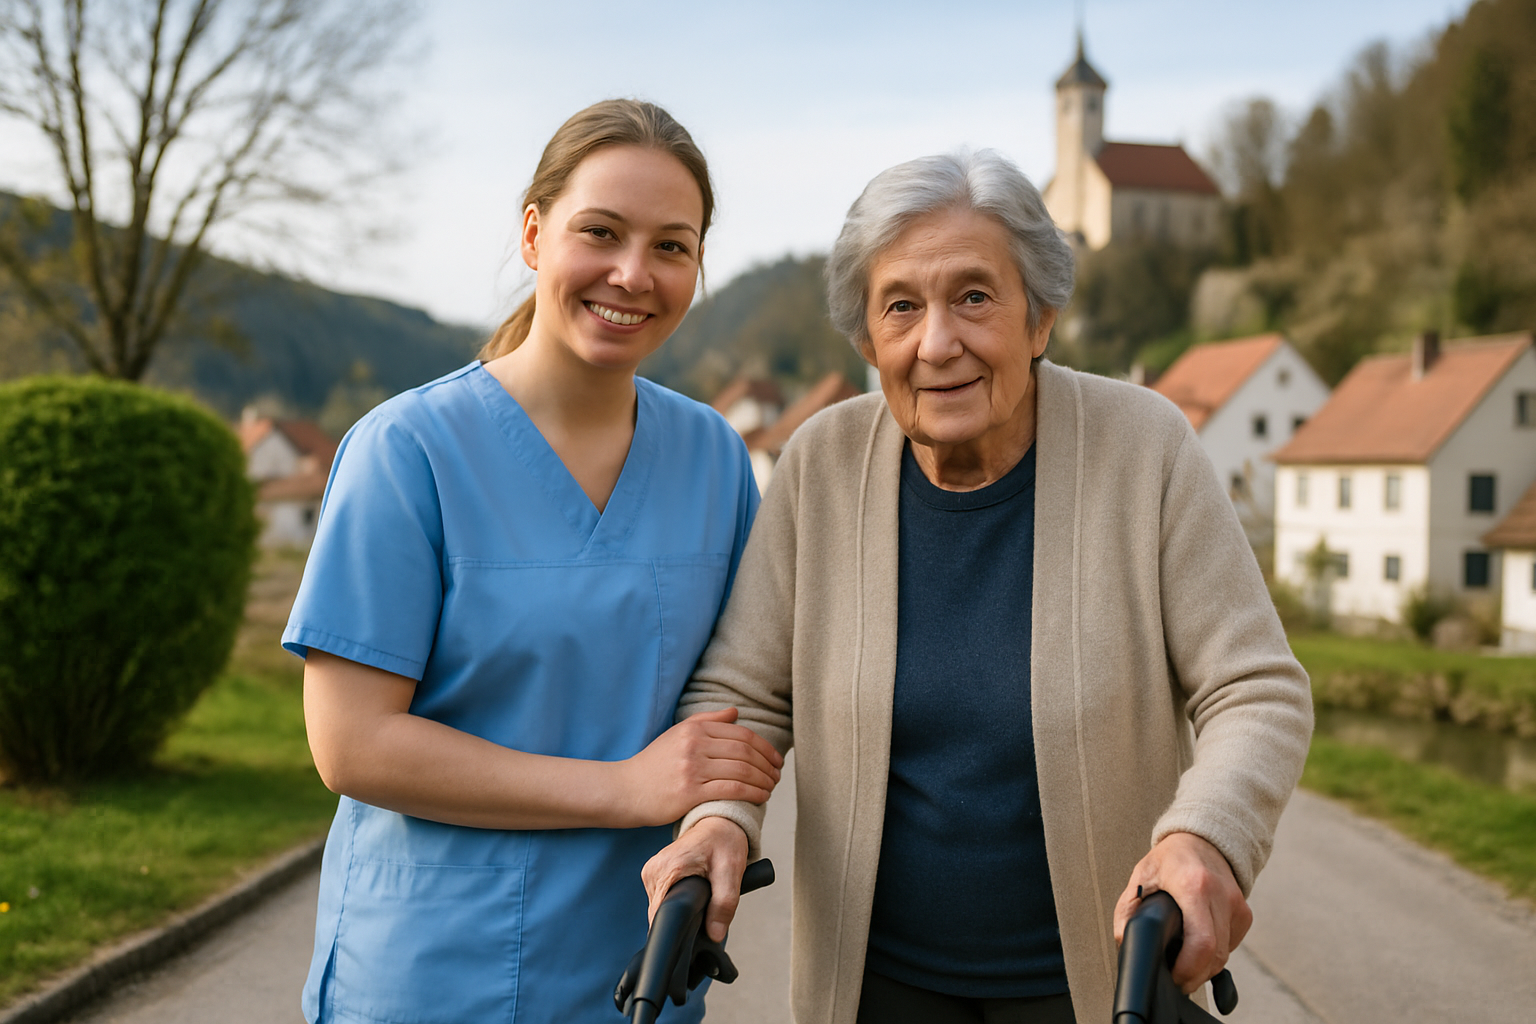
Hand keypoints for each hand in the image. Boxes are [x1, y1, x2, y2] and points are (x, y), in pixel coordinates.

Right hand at [618, 708, 781, 827]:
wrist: (625, 790)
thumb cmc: (653, 765)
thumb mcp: (677, 734)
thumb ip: (707, 721)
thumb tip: (735, 712)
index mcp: (694, 729)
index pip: (741, 734)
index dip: (764, 747)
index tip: (776, 759)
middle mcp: (694, 745)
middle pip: (744, 751)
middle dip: (767, 764)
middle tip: (777, 775)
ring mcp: (692, 768)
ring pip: (741, 770)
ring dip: (763, 780)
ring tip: (771, 787)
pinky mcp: (690, 792)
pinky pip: (731, 790)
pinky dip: (751, 793)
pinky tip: (760, 797)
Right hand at [642, 815, 748, 941]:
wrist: (718, 823)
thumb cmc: (724, 841)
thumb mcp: (731, 871)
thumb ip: (724, 904)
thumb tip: (715, 934)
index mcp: (667, 868)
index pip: (660, 914)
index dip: (677, 928)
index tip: (694, 930)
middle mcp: (653, 870)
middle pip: (659, 913)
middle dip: (682, 918)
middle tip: (704, 907)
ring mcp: (651, 872)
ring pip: (660, 908)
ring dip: (679, 909)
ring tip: (699, 896)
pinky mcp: (654, 875)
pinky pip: (661, 899)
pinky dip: (675, 901)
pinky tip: (690, 893)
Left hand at [1113, 832, 1251, 993]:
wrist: (1201, 840)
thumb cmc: (1169, 859)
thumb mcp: (1140, 878)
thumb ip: (1128, 912)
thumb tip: (1126, 945)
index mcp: (1194, 886)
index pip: (1201, 943)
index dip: (1187, 969)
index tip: (1172, 976)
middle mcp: (1221, 896)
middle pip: (1215, 955)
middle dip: (1194, 976)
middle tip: (1175, 978)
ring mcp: (1237, 905)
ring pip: (1225, 955)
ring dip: (1204, 968)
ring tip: (1183, 964)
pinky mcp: (1245, 913)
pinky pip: (1231, 945)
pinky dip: (1214, 954)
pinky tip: (1197, 947)